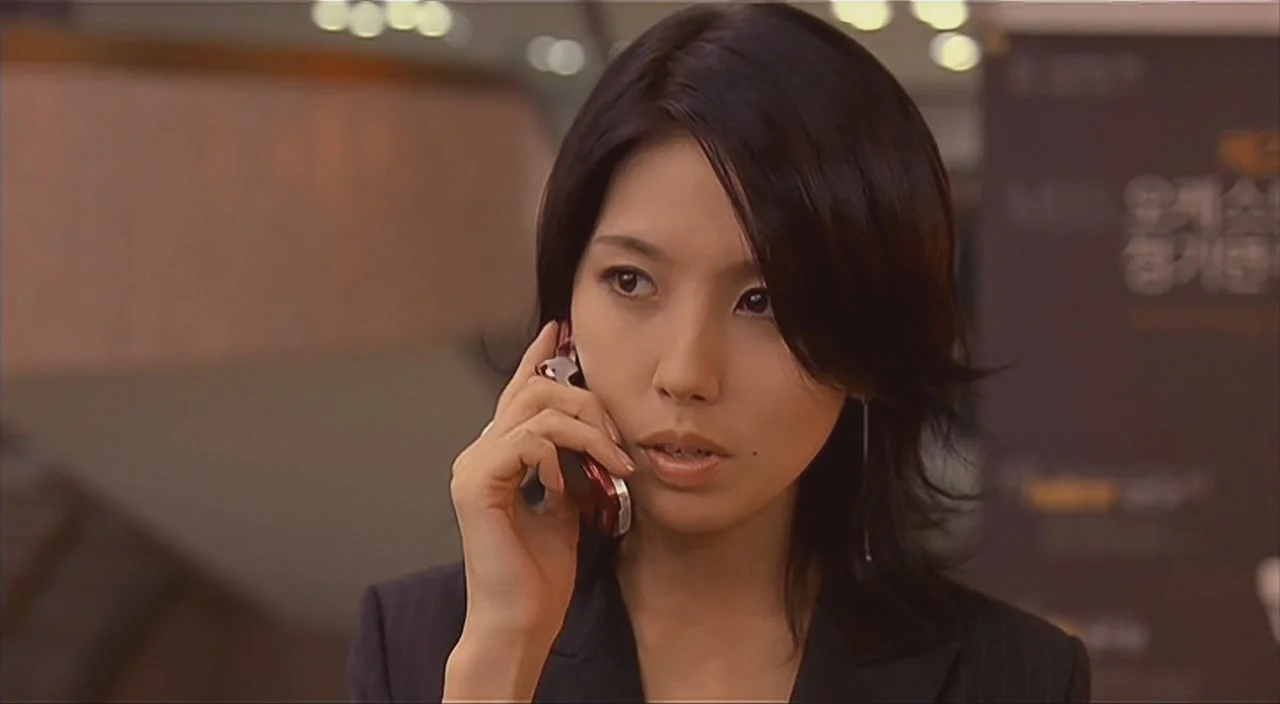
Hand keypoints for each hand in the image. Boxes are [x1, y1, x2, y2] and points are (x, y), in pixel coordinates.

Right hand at [449, 321, 634, 636]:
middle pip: (534, 392)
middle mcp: (479, 453)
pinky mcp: (475, 484)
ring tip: (611, 464)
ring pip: (535, 409)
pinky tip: (566, 485)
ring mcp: (472, 466)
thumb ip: (572, 468)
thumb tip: (595, 438)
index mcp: (497, 457)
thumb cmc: (541, 575)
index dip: (538, 360)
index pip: (518, 394)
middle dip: (587, 404)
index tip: (561, 332)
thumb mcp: (568, 507)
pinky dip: (559, 455)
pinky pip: (527, 441)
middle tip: (618, 441)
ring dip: (586, 430)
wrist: (522, 620)